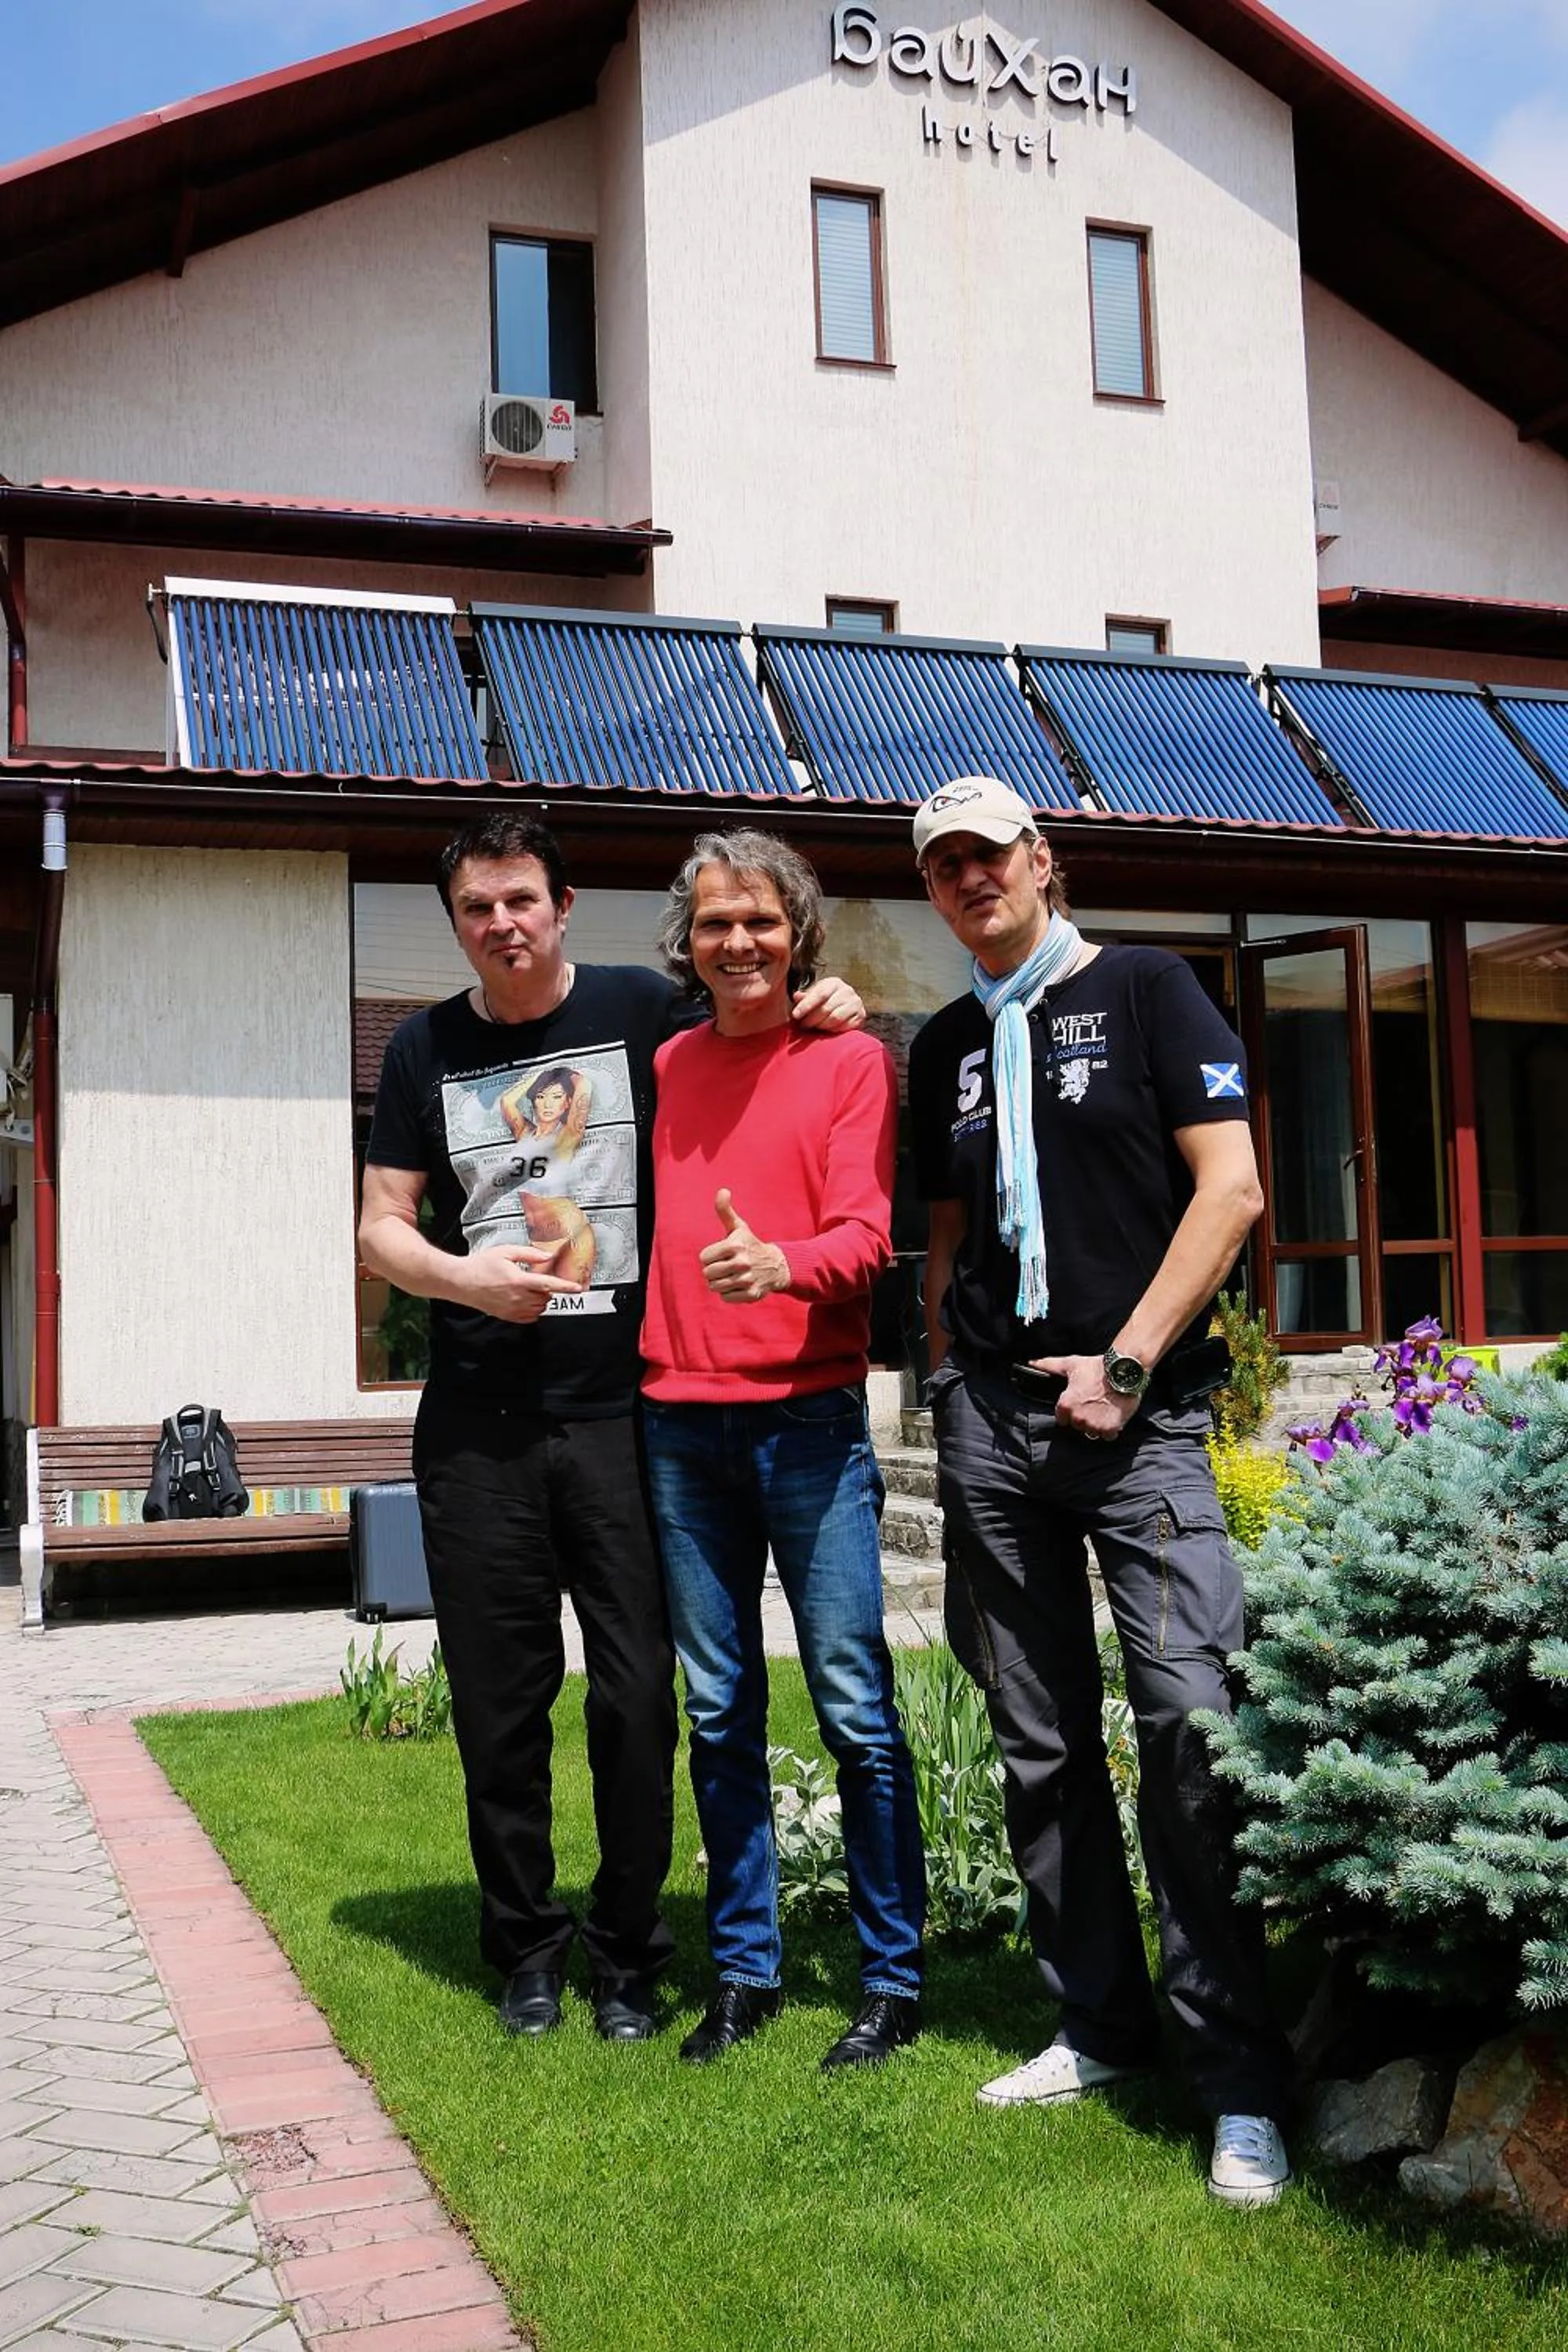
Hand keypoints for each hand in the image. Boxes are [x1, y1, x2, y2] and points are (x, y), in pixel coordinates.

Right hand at [460, 1242, 583, 1323]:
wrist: (461, 1281)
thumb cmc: (481, 1265)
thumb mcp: (505, 1252)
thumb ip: (529, 1254)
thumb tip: (547, 1256)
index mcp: (518, 1280)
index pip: (549, 1285)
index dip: (566, 1287)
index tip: (578, 1288)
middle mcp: (517, 1297)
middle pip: (546, 1297)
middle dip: (546, 1289)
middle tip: (535, 1279)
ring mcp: (512, 1309)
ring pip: (539, 1308)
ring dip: (540, 1299)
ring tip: (527, 1288)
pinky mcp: (507, 1316)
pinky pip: (530, 1318)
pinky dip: (533, 1310)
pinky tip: (524, 1299)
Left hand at [699, 1189, 790, 1303]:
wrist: (776, 1266)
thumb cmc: (750, 1245)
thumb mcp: (738, 1227)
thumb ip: (725, 1210)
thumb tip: (722, 1190)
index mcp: (735, 1245)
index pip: (704, 1258)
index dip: (710, 1257)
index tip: (721, 1255)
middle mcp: (742, 1263)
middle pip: (708, 1274)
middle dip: (713, 1271)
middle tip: (726, 1267)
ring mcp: (747, 1280)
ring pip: (715, 1287)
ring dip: (720, 1283)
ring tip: (731, 1276)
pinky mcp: (751, 1294)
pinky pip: (726, 1297)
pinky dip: (729, 1293)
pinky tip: (739, 1285)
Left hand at [791, 974, 865, 1032]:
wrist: (846, 1005)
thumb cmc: (825, 1000)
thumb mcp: (814, 994)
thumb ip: (805, 996)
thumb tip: (796, 996)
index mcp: (834, 982)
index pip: (820, 994)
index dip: (806, 1005)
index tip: (795, 1015)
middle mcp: (847, 990)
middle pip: (826, 1008)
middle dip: (812, 1019)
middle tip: (803, 1025)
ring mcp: (856, 1003)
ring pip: (835, 1018)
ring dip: (821, 1025)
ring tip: (814, 1027)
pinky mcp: (861, 1016)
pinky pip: (845, 1026)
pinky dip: (833, 1030)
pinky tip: (826, 1029)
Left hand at [1030, 1354, 1140, 1442]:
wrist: (1125, 1371)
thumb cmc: (1097, 1366)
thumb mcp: (1071, 1364)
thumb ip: (1049, 1365)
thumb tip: (1032, 1363)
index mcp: (1065, 1405)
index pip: (1062, 1418)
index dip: (1071, 1411)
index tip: (1080, 1403)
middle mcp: (1077, 1418)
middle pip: (1078, 1425)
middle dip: (1084, 1417)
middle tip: (1094, 1404)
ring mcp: (1093, 1425)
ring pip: (1092, 1432)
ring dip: (1097, 1424)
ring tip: (1105, 1409)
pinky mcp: (1109, 1429)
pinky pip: (1107, 1436)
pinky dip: (1111, 1429)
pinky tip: (1114, 1415)